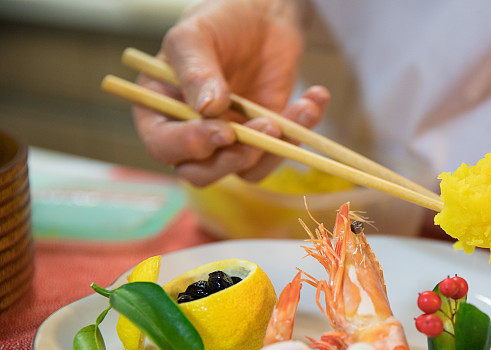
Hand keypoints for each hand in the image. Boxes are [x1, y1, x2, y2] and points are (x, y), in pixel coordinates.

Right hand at [133, 0, 329, 185]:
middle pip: (202, 174)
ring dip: (277, 147)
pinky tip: (314, 99)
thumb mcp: (196, 35)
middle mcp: (190, 135)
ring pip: (247, 170)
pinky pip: (280, 154)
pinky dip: (302, 132)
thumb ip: (195, 69)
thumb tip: (207, 109)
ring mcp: (229, 142)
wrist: (261, 18)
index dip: (191, 145)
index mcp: (159, 111)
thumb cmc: (218, 21)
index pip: (164, 146)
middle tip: (265, 129)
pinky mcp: (263, 141)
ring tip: (300, 107)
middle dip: (234, 159)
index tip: (223, 131)